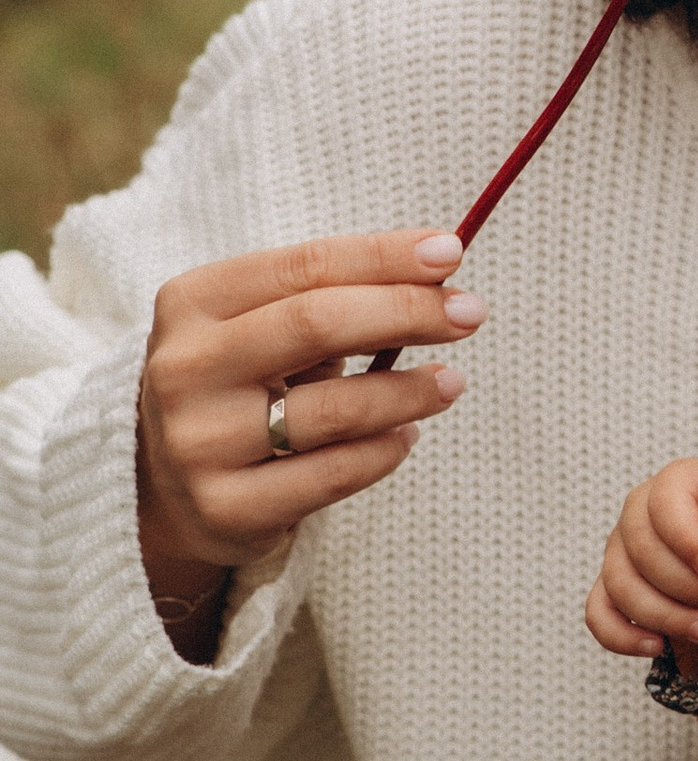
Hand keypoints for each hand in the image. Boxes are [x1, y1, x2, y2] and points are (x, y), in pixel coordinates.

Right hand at [137, 232, 482, 658]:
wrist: (165, 488)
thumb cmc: (239, 385)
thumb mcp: (261, 327)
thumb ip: (331, 298)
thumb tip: (438, 276)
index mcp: (192, 302)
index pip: (304, 266)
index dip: (383, 256)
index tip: (451, 252)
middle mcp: (186, 369)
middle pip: (317, 323)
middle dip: (407, 312)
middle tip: (469, 313)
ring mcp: (201, 443)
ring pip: (335, 409)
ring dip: (410, 391)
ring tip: (449, 382)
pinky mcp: (227, 508)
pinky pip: (334, 474)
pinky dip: (385, 451)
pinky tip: (406, 435)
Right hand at [587, 446, 697, 661]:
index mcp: (673, 484)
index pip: (664, 507)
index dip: (685, 540)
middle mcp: (636, 514)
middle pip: (641, 553)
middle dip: (685, 585)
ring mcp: (619, 552)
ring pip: (620, 586)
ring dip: (664, 615)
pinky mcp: (612, 587)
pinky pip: (598, 613)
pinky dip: (621, 636)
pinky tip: (658, 646)